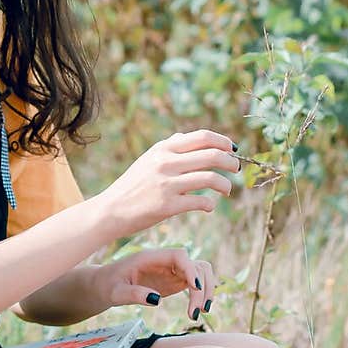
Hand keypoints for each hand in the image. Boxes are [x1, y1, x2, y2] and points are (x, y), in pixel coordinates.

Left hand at [97, 247, 216, 322]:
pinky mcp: (174, 280)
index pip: (179, 255)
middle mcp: (165, 261)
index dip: (191, 269)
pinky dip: (201, 295)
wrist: (105, 285)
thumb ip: (134, 294)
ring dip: (206, 291)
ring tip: (197, 314)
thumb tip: (156, 300)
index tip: (195, 287)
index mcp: (151, 258)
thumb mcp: (116, 293)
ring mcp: (171, 270)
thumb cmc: (108, 286)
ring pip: (200, 272)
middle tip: (195, 312)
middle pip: (196, 265)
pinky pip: (196, 283)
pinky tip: (195, 311)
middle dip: (202, 287)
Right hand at [98, 129, 239, 239]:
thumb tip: (187, 137)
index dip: (223, 141)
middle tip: (236, 169)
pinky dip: (210, 204)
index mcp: (163, 149)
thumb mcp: (147, 159)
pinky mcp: (168, 206)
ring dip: (226, 184)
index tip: (232, 149)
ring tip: (227, 190)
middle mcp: (166, 163)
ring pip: (211, 179)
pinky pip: (201, 202)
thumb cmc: (132, 185)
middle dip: (231, 162)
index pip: (202, 137)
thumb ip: (168, 147)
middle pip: (212, 155)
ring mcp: (167, 184)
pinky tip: (209, 206)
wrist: (111, 210)